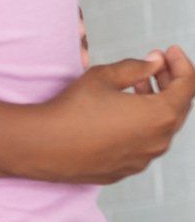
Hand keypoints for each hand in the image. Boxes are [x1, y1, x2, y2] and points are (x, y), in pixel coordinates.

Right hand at [29, 47, 194, 182]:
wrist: (42, 146)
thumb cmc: (72, 109)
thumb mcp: (104, 76)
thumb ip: (137, 66)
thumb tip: (155, 63)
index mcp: (159, 116)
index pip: (188, 86)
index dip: (181, 64)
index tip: (170, 51)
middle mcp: (157, 142)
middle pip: (177, 108)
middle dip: (170, 83)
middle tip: (155, 65)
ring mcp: (142, 160)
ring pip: (160, 129)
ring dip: (154, 105)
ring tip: (136, 87)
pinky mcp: (125, 170)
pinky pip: (143, 145)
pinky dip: (141, 126)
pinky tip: (121, 115)